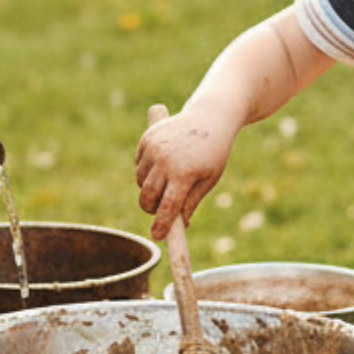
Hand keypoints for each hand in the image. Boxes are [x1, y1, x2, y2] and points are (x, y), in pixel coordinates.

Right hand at [136, 103, 236, 240]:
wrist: (210, 117)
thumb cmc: (214, 152)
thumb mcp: (209, 179)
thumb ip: (191, 201)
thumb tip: (180, 226)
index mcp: (184, 173)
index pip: (168, 206)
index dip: (161, 224)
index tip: (157, 236)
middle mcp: (165, 160)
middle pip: (147, 196)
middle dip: (150, 208)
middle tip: (158, 211)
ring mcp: (154, 148)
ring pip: (141, 181)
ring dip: (149, 188)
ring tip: (167, 181)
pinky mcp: (147, 139)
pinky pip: (139, 165)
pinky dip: (146, 170)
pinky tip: (163, 163)